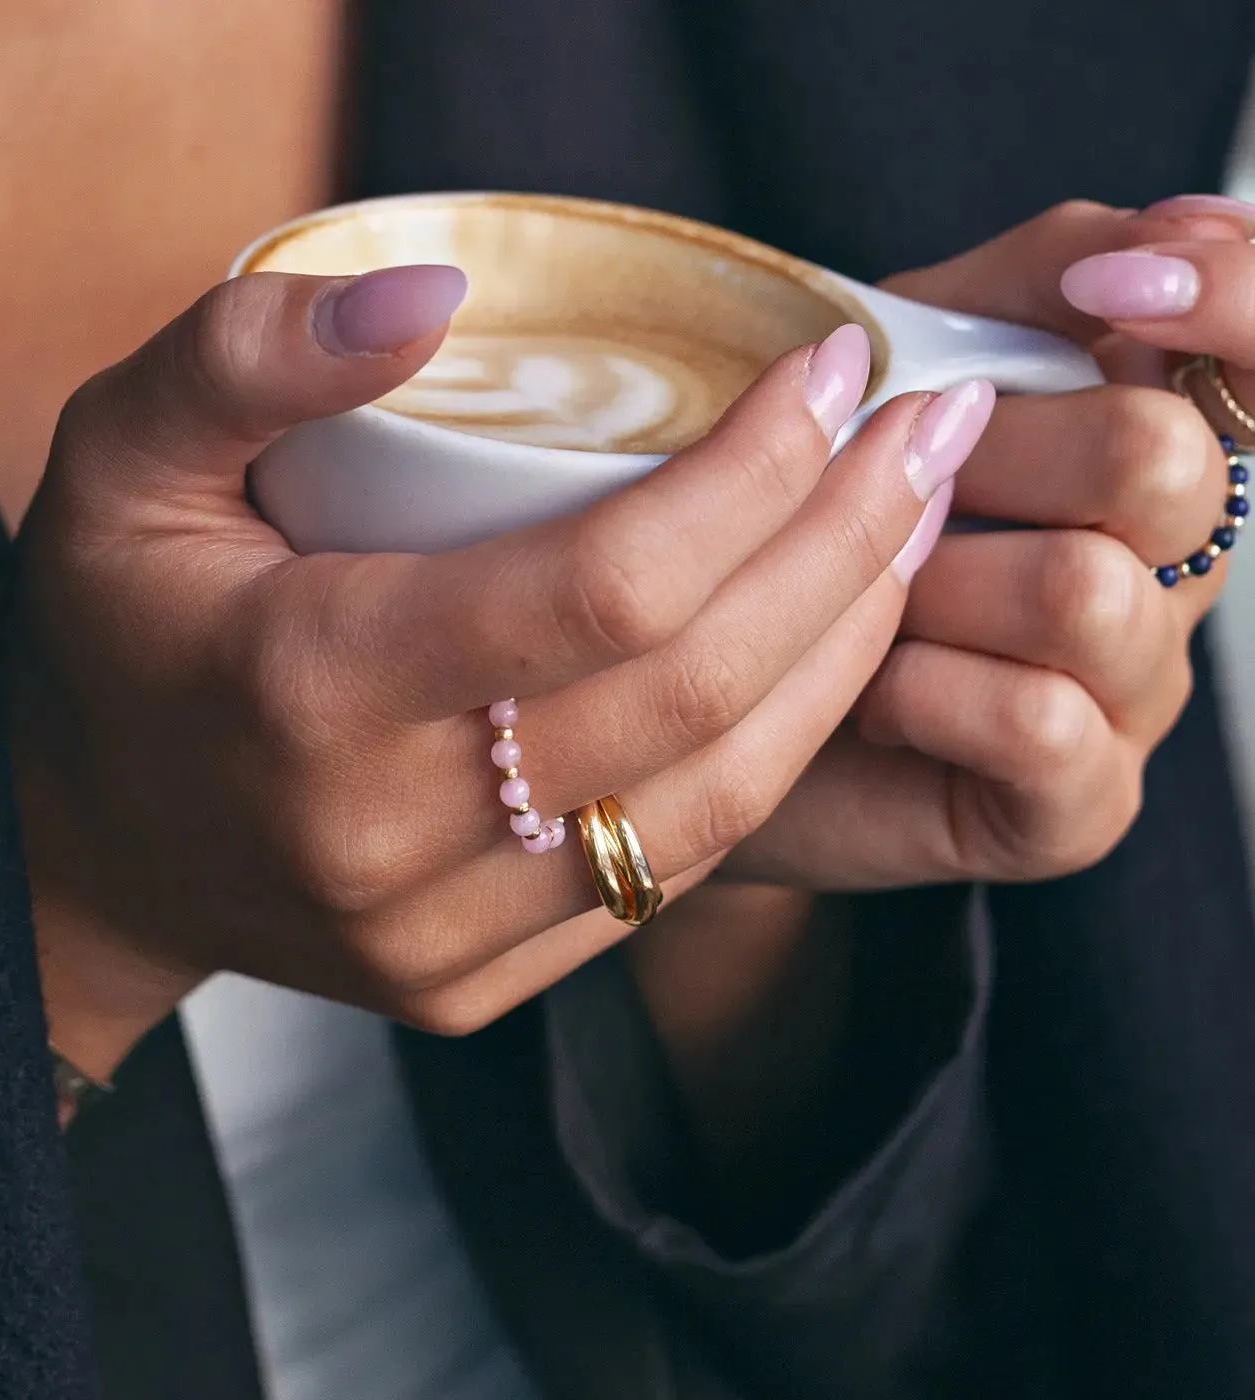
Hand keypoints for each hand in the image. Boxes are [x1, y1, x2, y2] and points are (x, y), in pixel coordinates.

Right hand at [8, 264, 993, 1073]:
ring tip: (907, 540)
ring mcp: (442, 938)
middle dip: (845, 554)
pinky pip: (669, 872)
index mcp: (309, 692)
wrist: (92, 849)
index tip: (833, 374)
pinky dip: (768, 761)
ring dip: (841, 662)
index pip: (604, 586)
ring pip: (714, 803)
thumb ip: (250, 356)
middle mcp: (388, 841)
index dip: (754, 477)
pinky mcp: (474, 987)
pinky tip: (820, 666)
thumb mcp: (118, 458)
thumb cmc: (113, 634)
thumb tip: (431, 293)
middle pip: (694, 694)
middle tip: (922, 442)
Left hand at [721, 199, 1241, 890]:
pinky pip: (1035, 719)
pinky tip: (872, 696)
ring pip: (1085, 593)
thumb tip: (1160, 234)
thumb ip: (1032, 280)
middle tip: (894, 487)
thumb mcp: (905, 363)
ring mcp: (1136, 689)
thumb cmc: (820, 519)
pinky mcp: (1081, 799)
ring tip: (866, 605)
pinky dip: (920, 692)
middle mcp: (1172, 565)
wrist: (733, 691)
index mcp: (1151, 441)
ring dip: (932, 582)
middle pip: (1162, 461)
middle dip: (992, 454)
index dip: (1230, 299)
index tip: (1101, 294)